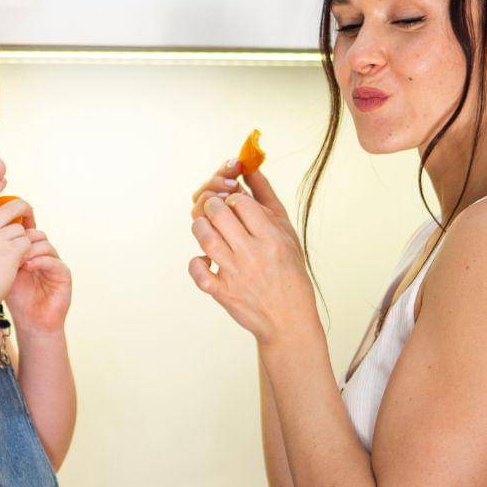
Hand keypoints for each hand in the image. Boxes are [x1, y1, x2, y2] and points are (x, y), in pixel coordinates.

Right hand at [0, 179, 32, 311]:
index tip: (2, 180)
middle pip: (11, 207)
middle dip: (25, 210)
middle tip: (30, 218)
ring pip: (20, 229)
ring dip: (22, 242)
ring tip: (14, 258)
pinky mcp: (11, 249)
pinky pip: (27, 243)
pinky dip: (26, 253)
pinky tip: (18, 263)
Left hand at [6, 228, 71, 335]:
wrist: (32, 323)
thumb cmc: (18, 300)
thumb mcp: (7, 275)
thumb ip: (3, 258)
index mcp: (33, 253)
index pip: (26, 233)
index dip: (14, 234)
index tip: (0, 240)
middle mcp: (46, 256)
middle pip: (38, 235)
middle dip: (23, 239)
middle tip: (8, 246)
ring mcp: (56, 264)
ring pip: (46, 246)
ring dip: (30, 250)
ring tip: (16, 258)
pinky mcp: (64, 275)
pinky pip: (55, 262)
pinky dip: (41, 261)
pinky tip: (27, 267)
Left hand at [188, 162, 318, 345]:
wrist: (289, 319)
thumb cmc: (289, 271)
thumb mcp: (286, 233)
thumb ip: (266, 198)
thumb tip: (249, 167)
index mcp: (271, 238)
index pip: (241, 202)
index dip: (232, 197)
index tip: (233, 203)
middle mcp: (252, 254)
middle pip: (218, 214)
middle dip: (212, 206)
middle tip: (215, 210)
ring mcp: (235, 274)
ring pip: (204, 237)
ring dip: (200, 227)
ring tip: (207, 228)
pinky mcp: (222, 293)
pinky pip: (198, 272)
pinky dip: (196, 262)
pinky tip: (205, 259)